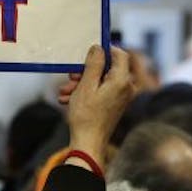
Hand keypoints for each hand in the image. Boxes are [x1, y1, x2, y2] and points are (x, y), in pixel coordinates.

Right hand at [59, 44, 136, 160]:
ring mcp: (122, 96)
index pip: (119, 54)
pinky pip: (101, 91)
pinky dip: (86, 92)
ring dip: (82, 83)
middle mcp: (126, 87)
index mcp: (122, 80)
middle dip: (86, 71)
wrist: (89, 142)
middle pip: (107, 69)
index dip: (104, 50)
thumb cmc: (86, 116)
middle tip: (70, 77)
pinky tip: (69, 99)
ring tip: (65, 92)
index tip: (87, 53)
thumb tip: (99, 48)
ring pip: (101, 80)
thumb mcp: (85, 86)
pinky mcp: (116, 104)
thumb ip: (94, 64)